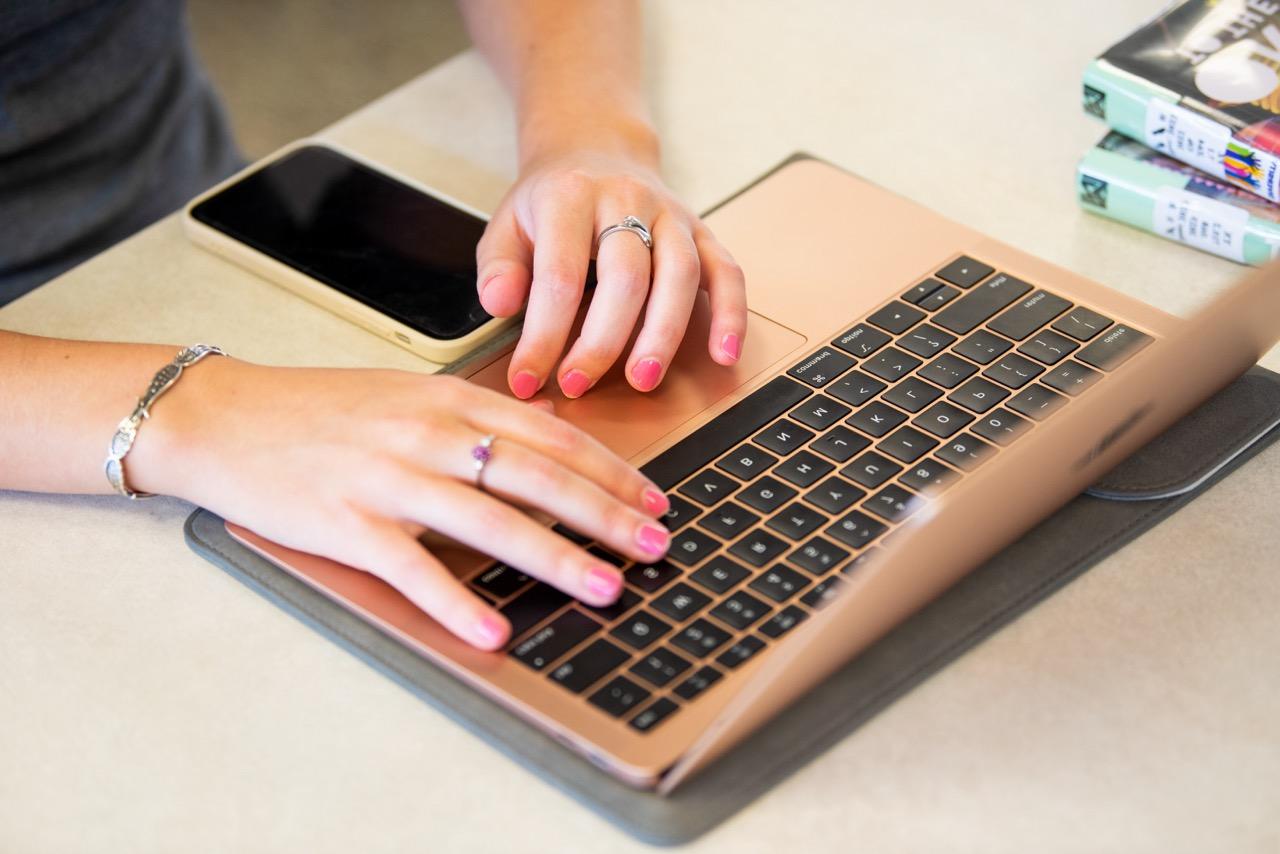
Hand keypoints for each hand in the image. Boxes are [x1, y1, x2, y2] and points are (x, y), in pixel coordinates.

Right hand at [130, 358, 672, 649]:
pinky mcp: (346, 522)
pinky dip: (455, 600)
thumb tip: (547, 436)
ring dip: (555, 557)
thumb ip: (475, 414)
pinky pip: (411, 567)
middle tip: (655, 547)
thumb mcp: (408, 393)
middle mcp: (427, 433)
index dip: (610, 470)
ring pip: (488, 519)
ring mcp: (387, 477)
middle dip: (606, 514)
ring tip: (604, 588)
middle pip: (536, 476)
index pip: (550, 436)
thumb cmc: (320, 409)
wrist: (225, 417)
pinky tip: (495, 628)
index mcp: (448, 400)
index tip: (654, 500)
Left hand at [475, 147, 747, 398]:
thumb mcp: (507, 223)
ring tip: (643, 380)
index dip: (544, 334)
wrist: (596, 150)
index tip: (527, 378)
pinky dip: (732, 314)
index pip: (559, 275)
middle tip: (578, 385)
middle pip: (625, 277)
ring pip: (679, 274)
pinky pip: (727, 271)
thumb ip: (498, 265)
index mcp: (571, 197)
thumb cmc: (550, 203)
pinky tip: (724, 356)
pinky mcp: (702, 231)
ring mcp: (672, 214)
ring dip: (663, 333)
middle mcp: (627, 199)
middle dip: (602, 340)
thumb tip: (501, 304)